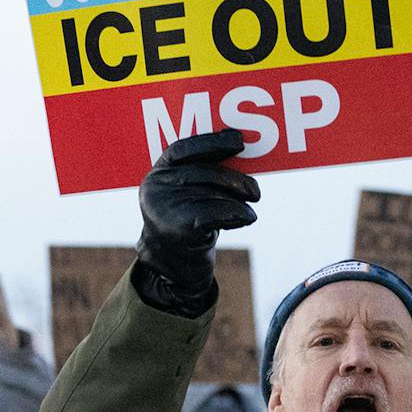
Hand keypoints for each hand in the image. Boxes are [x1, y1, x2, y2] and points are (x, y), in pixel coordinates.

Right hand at [135, 130, 259, 316]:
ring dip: (238, 202)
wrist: (173, 270)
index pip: (182, 149)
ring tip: (249, 209)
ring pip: (212, 194)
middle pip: (203, 172)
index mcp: (157, 175)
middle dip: (234, 180)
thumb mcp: (191, 196)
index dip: (211, 142)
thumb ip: (204, 175)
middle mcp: (155, 189)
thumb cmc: (188, 226)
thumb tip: (241, 149)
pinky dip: (237, 214)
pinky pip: (216, 212)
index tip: (238, 140)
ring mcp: (164, 208)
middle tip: (255, 191)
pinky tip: (247, 218)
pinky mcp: (179, 228)